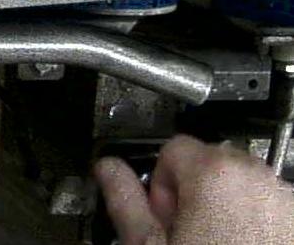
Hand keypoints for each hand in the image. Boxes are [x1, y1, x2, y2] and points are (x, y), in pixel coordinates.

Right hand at [95, 135, 293, 243]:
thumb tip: (108, 169)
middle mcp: (256, 179)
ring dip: (226, 207)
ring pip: (241, 185)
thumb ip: (125, 200)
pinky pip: (269, 206)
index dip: (162, 184)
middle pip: (210, 164)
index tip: (166, 218)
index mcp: (213, 175)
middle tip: (188, 235)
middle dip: (195, 193)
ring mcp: (285, 201)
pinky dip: (254, 221)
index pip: (173, 149)